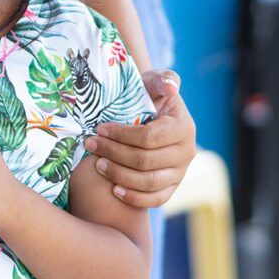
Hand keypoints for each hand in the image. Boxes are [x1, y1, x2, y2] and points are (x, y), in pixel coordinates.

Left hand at [86, 69, 196, 207]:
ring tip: (98, 164)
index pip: (150, 137)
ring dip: (120, 175)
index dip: (121, 135)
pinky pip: (157, 199)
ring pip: (150, 182)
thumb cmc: (147, 94)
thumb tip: (169, 86)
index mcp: (183, 127)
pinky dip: (136, 198)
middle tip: (91, 144)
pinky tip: (115, 190)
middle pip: (146, 161)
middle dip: (114, 153)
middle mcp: (187, 152)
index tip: (99, 129)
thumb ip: (162, 79)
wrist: (150, 112)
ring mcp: (181, 172)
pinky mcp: (172, 187)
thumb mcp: (154, 81)